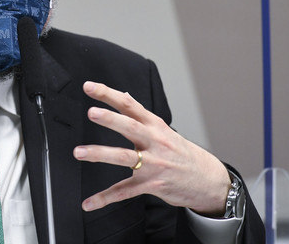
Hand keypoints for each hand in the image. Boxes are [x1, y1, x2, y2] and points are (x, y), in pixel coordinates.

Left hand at [74, 81, 230, 215]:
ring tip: (80, 152)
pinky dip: (105, 197)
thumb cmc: (181, 153)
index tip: (89, 87)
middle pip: (130, 127)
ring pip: (124, 157)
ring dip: (100, 154)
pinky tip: (89, 202)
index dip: (109, 94)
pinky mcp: (151, 185)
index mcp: (155, 126)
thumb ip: (141, 114)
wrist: (208, 180)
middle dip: (111, 119)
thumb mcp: (163, 129)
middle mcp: (154, 142)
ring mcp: (153, 164)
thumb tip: (124, 95)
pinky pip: (124, 191)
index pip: (129, 105)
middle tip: (92, 112)